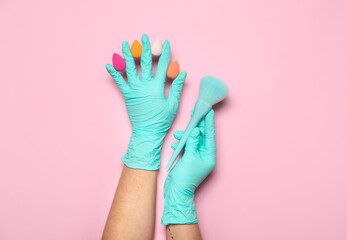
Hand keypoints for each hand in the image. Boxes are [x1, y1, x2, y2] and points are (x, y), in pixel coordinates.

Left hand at [106, 34, 186, 169]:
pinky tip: (108, 64)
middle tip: (144, 37)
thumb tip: (182, 72)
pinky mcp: (127, 95)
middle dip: (145, 48)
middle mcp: (145, 85)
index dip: (164, 53)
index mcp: (157, 87)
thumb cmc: (162, 120)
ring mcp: (134, 90)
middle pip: (145, 63)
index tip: (165, 43)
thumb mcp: (173, 105)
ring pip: (130, 69)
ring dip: (128, 55)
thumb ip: (177, 87)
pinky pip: (119, 82)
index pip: (162, 66)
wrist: (147, 132)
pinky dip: (114, 73)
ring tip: (124, 44)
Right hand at [162, 109, 215, 224]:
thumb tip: (195, 131)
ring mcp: (197, 157)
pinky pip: (187, 146)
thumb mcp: (189, 158)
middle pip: (202, 136)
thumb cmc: (185, 177)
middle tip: (195, 113)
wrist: (176, 190)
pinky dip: (182, 144)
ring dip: (185, 136)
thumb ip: (192, 143)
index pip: (210, 136)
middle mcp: (205, 155)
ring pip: (193, 140)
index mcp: (209, 156)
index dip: (209, 123)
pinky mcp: (189, 158)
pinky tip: (175, 144)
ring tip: (178, 134)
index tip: (209, 112)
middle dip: (197, 126)